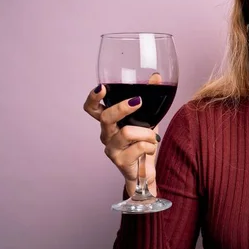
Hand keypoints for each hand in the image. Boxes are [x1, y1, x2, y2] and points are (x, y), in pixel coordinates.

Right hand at [83, 74, 160, 194]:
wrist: (145, 172)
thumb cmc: (143, 144)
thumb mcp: (149, 119)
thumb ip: (151, 100)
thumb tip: (156, 76)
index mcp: (109, 123)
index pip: (92, 109)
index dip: (93, 98)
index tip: (101, 87)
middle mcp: (106, 134)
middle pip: (105, 117)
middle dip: (122, 108)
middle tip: (138, 101)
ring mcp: (111, 149)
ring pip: (127, 132)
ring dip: (146, 132)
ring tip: (153, 137)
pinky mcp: (120, 161)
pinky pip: (139, 147)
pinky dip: (150, 145)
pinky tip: (151, 149)